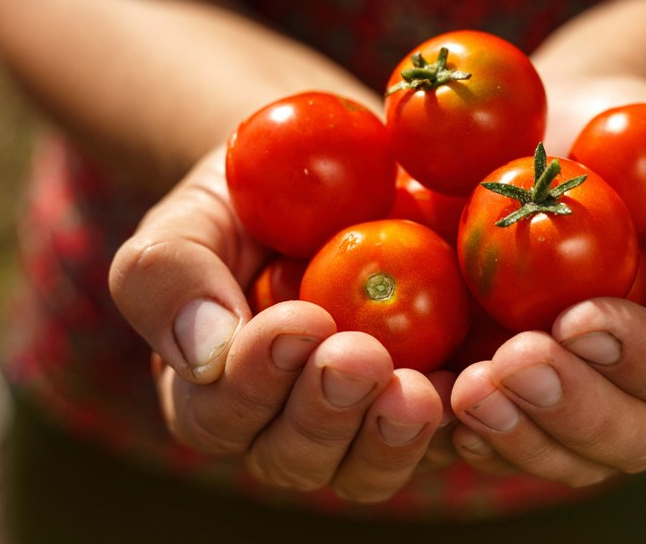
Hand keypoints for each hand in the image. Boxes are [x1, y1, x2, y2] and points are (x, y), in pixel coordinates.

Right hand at [109, 147, 454, 501]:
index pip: (222, 413)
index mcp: (219, 391)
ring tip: (419, 389)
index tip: (299, 322)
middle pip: (297, 456)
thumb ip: (167, 275)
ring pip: (368, 468)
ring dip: (390, 436)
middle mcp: (287, 424)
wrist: (335, 177)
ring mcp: (362, 423)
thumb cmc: (250, 199)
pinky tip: (479, 381)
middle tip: (362, 357)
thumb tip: (203, 354)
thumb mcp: (194, 216)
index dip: (256, 380)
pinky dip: (463, 418)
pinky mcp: (430, 404)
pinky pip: (447, 437)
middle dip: (327, 411)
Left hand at [449, 76, 645, 485]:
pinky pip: (504, 440)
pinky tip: (440, 406)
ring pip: (567, 457)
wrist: (577, 133)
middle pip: (634, 439)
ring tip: (469, 390)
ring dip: (519, 432)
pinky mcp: (520, 398)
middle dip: (574, 408)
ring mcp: (584, 405)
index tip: (581, 318)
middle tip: (516, 362)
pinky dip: (473, 433)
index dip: (645, 360)